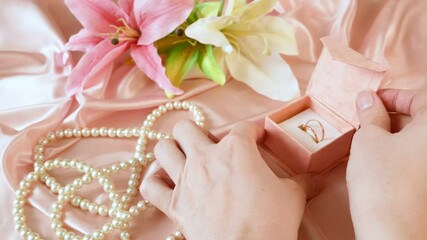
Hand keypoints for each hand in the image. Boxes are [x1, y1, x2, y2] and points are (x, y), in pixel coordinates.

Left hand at [140, 121, 310, 239]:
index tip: (258, 139)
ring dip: (170, 150)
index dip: (253, 131)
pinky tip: (165, 184)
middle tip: (209, 146)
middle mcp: (205, 157)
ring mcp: (185, 179)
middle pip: (186, 127)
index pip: (244, 127)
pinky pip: (149, 186)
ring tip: (182, 157)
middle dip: (196, 132)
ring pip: (162, 148)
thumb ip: (302, 182)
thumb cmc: (270, 222)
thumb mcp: (292, 197)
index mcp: (236, 150)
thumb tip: (316, 179)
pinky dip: (154, 183)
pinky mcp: (173, 204)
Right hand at [347, 89, 426, 238]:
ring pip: (419, 140)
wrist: (393, 232)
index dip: (390, 96)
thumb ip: (370, 114)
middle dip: (391, 116)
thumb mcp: (369, 140)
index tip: (369, 101)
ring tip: (370, 143)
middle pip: (421, 118)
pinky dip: (403, 154)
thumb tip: (367, 99)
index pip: (419, 97)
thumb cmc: (383, 184)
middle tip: (365, 121)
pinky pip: (419, 158)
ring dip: (395, 135)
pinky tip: (382, 161)